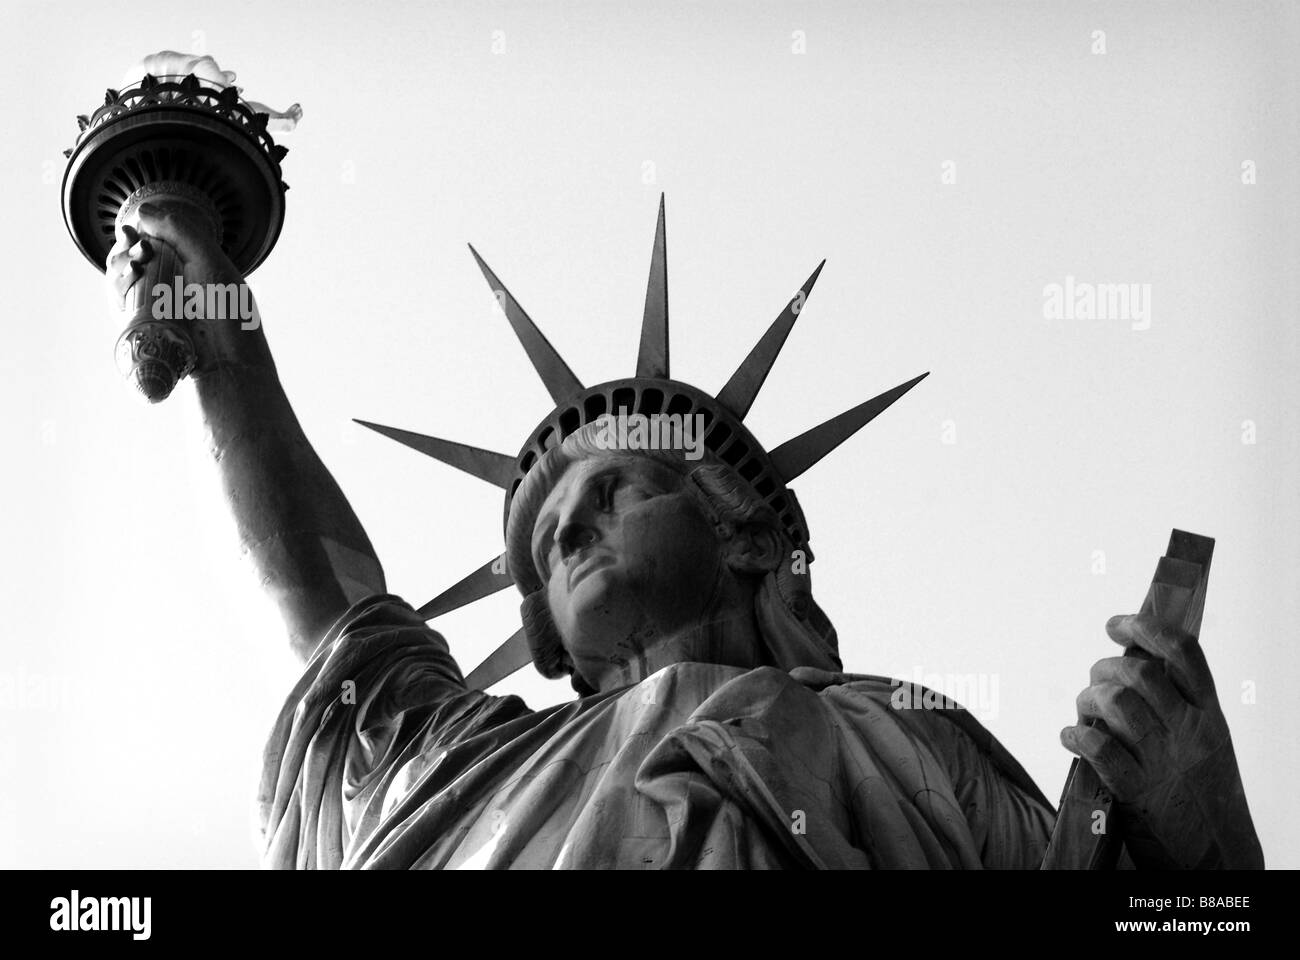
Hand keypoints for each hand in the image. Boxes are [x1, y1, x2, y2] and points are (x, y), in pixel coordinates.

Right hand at [103, 202, 261, 373]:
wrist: (228, 364)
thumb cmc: (228, 315)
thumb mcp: (211, 263)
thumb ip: (182, 232)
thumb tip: (143, 211)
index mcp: (192, 270)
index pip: (156, 243)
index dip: (141, 234)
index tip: (134, 230)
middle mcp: (172, 288)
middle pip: (133, 259)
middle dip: (126, 248)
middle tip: (132, 245)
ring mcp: (155, 308)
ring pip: (122, 280)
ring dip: (119, 265)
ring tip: (132, 262)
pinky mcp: (142, 329)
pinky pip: (120, 304)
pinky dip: (117, 288)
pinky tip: (127, 276)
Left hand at [1060, 613, 1263, 868]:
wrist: (1218, 852)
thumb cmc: (1204, 791)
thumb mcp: (1208, 740)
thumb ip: (1179, 704)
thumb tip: (1129, 664)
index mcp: (1210, 714)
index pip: (1183, 652)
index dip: (1145, 626)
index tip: (1115, 624)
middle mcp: (1189, 732)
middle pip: (1140, 673)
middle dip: (1105, 669)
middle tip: (1095, 683)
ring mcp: (1164, 761)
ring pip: (1117, 704)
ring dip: (1087, 700)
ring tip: (1083, 714)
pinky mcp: (1138, 792)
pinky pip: (1099, 750)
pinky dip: (1075, 737)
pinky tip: (1071, 738)